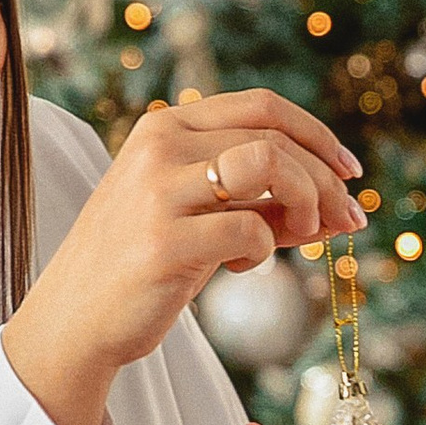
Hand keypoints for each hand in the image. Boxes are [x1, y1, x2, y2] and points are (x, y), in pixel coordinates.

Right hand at [3, 92, 363, 424]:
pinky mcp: (164, 241)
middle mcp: (160, 146)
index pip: (262, 105)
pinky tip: (242, 264)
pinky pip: (249, 228)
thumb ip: (265, 205)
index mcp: (166, 127)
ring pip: (267, 163)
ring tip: (300, 234)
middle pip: (274, 136)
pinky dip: (263, 249)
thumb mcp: (203, 219)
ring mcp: (158, 191)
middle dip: (326, 179)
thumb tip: (345, 210)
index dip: (317, 135)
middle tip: (347, 218)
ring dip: (305, 199)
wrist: (75, 318)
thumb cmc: (145, 266)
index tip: (350, 171)